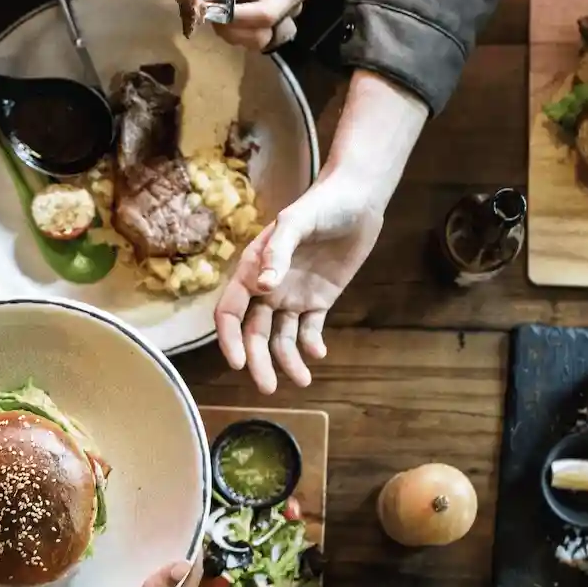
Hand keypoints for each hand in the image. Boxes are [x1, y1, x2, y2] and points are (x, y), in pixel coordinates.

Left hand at [213, 0, 309, 52]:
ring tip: (216, 10)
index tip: (210, 8)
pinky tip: (224, 12)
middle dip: (231, 28)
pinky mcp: (272, 19)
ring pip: (259, 42)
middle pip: (263, 36)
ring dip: (232, 32)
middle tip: (208, 9)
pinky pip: (255, 35)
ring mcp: (283, 15)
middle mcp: (291, 7)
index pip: (266, 15)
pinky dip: (236, 30)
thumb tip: (218, 0)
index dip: (236, 17)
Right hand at [216, 69, 427, 392]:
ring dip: (286, 361)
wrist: (358, 198)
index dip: (229, 338)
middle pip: (255, 333)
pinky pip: (309, 330)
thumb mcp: (296, 222)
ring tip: (302, 380)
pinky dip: (311, 345)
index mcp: (253, 269)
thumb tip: (263, 287)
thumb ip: (277, 252)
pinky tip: (319, 353)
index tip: (238, 362)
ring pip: (281, 338)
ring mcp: (293, 296)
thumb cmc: (321, 203)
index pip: (230, 310)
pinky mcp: (319, 300)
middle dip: (258, 361)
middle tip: (267, 388)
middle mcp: (268, 287)